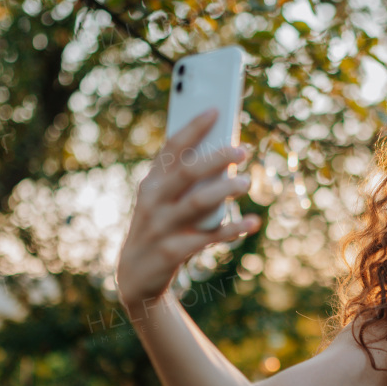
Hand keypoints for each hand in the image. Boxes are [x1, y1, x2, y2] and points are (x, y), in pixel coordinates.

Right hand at [116, 109, 260, 311]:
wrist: (135, 276)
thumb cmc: (159, 227)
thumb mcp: (162, 201)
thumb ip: (185, 182)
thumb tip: (225, 157)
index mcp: (152, 182)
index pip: (171, 147)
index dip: (193, 127)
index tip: (216, 110)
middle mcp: (153, 200)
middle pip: (187, 171)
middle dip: (216, 157)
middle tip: (243, 149)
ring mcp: (161, 226)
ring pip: (197, 202)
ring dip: (225, 190)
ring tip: (246, 182)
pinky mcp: (171, 251)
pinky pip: (207, 237)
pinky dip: (232, 229)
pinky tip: (252, 222)